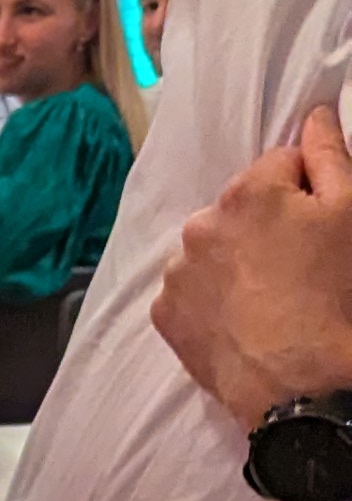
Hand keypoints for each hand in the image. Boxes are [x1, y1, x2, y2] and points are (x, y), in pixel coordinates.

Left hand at [157, 107, 351, 430]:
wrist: (305, 387)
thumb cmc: (338, 295)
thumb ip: (329, 154)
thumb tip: (315, 113)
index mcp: (247, 192)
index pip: (280, 166)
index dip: (307, 192)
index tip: (321, 226)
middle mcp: (200, 225)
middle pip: (240, 209)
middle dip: (267, 226)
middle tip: (299, 268)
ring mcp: (176, 273)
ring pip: (212, 249)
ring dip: (236, 262)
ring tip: (271, 299)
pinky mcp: (165, 316)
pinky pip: (190, 291)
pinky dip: (211, 299)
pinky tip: (243, 320)